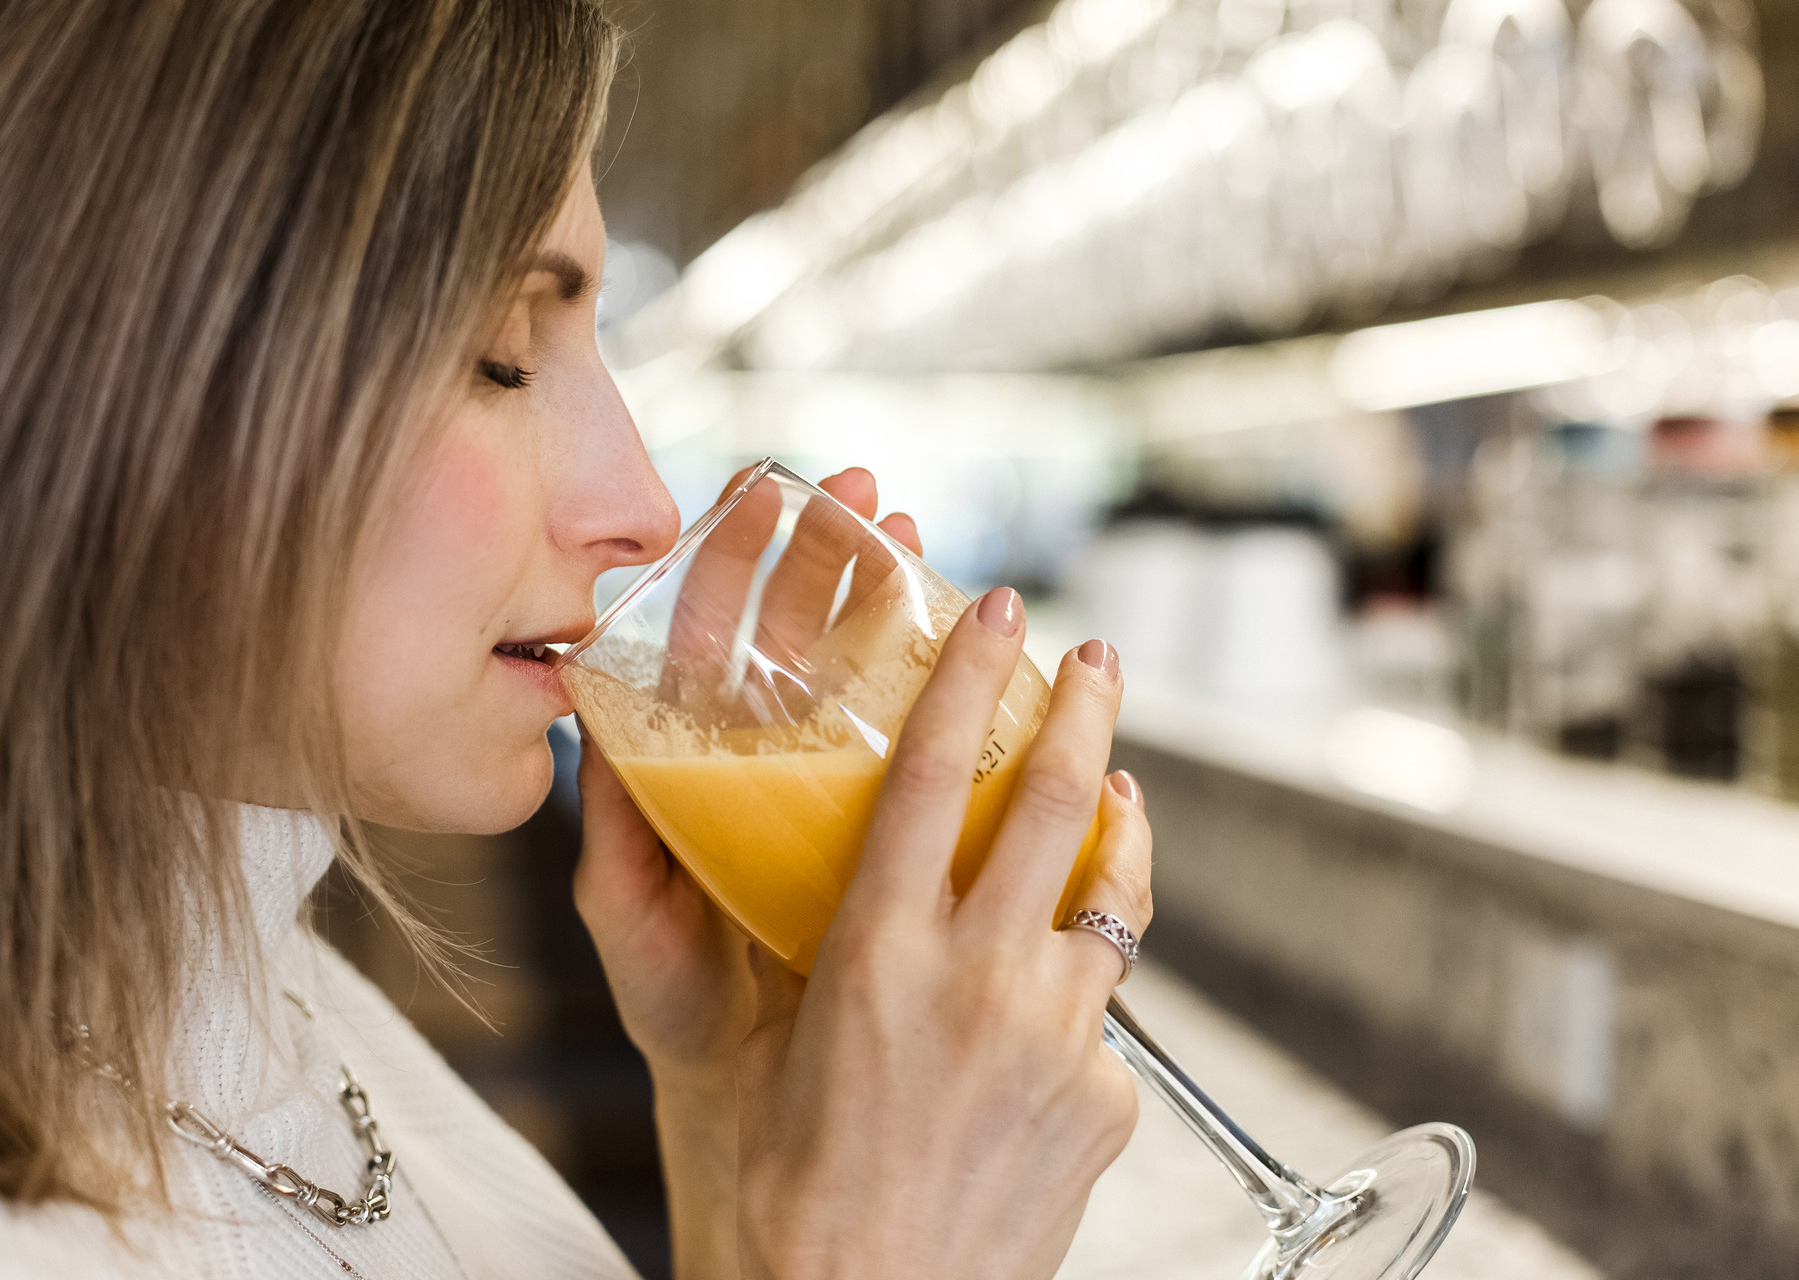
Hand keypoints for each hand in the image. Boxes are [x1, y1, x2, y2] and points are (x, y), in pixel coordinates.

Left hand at [573, 467, 922, 1079]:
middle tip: (865, 495)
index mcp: (699, 762)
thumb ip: (611, 824)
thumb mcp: (625, 912)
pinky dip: (950, 679)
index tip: (764, 491)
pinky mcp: (903, 825)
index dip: (733, 558)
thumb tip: (587, 714)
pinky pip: (930, 739)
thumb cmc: (678, 1001)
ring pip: (867, 665)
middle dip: (829, 549)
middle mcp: (771, 758)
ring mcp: (841, 786)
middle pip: (798, 628)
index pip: (712, 634)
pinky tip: (971, 637)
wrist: (762, 1091)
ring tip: (914, 532)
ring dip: (889, 589)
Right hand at [734, 593, 1153, 1279]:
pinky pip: (1103, 1013)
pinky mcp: (1107, 1098)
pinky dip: (1079, 987)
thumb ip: (812, 937)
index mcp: (874, 956)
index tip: (994, 609)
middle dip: (1085, 710)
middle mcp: (977, 982)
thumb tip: (819, 857)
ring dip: (1117, 831)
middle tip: (1095, 656)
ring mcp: (1055, 1040)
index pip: (933, 775)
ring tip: (1118, 791)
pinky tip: (1048, 1007)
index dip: (967, 675)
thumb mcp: (778, 1039)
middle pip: (1055, 805)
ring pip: (1113, 896)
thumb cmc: (794, 1187)